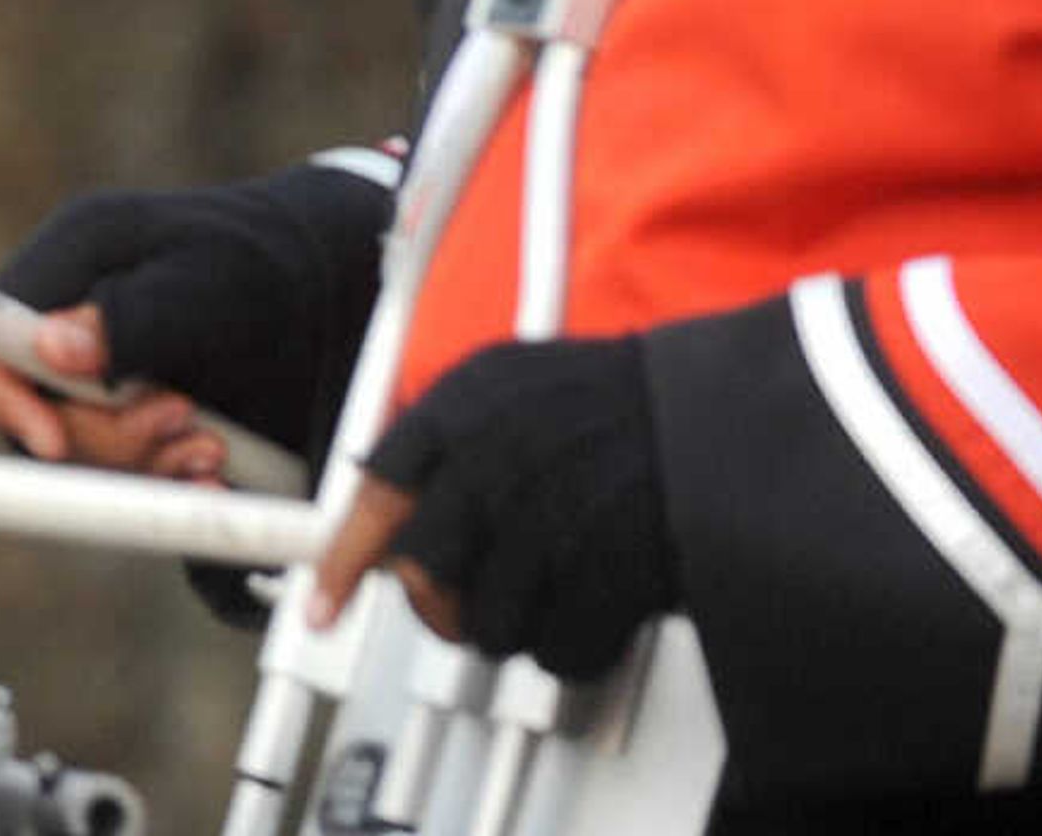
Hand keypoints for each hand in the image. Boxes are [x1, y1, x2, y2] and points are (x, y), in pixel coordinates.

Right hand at [0, 163, 389, 464]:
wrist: (340, 282)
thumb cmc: (274, 262)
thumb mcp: (212, 281)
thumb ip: (133, 315)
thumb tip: (47, 348)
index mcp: (73, 260)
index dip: (8, 398)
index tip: (55, 444)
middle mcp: (73, 315)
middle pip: (38, 409)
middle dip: (106, 437)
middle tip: (183, 420)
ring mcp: (101, 364)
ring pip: (80, 450)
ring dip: (144, 464)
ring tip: (214, 447)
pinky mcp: (133, 404)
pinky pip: (123, 468)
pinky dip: (166, 481)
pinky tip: (214, 472)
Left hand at [304, 332, 676, 681]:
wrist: (718, 416)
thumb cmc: (612, 404)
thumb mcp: (509, 390)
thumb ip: (444, 448)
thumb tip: (388, 527)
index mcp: (464, 408)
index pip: (377, 494)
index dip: (343, 562)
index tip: (323, 607)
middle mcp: (496, 463)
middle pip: (426, 577)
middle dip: (442, 605)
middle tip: (467, 603)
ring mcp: (553, 521)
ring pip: (488, 625)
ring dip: (515, 626)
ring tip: (551, 587)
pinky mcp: (610, 575)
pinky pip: (560, 651)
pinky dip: (576, 647)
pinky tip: (594, 609)